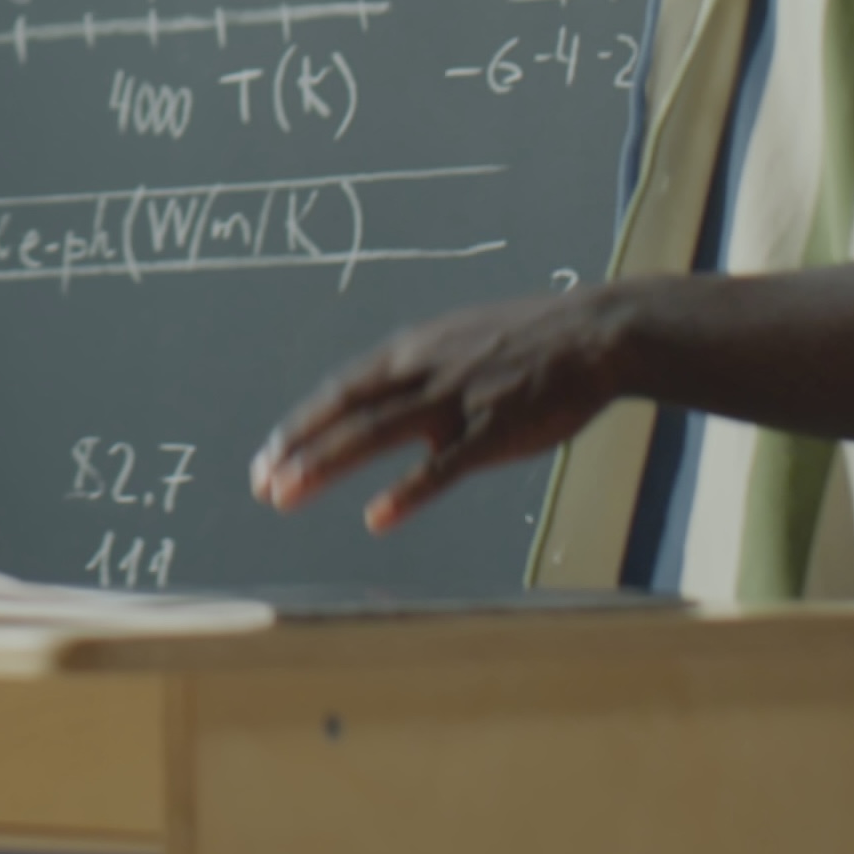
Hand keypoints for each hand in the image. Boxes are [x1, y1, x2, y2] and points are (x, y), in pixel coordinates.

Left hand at [250, 287, 633, 531]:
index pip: (339, 390)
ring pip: (376, 432)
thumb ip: (418, 376)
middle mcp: (421, 370)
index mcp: (410, 350)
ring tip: (286, 495)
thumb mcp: (456, 344)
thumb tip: (392, 416)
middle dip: (297, 447)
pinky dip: (408, 492)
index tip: (266, 458)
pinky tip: (377, 518)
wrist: (592, 334)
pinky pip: (445, 466)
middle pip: (343, 409)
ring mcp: (456, 398)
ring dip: (326, 464)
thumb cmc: (526, 343)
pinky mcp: (494, 430)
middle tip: (260, 483)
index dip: (299, 426)